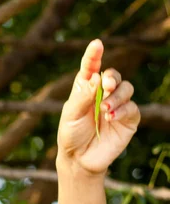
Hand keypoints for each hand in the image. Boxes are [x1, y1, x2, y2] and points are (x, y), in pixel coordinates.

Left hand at [57, 39, 139, 175]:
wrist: (79, 159)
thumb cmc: (71, 134)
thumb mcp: (70, 115)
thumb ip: (83, 96)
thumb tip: (97, 77)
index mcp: (85, 87)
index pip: (91, 67)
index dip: (94, 55)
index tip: (97, 44)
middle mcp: (102, 93)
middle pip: (113, 75)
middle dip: (111, 77)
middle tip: (105, 85)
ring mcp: (117, 105)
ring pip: (126, 88)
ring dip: (117, 96)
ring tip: (105, 110)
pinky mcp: (128, 119)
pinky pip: (132, 108)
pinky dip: (123, 110)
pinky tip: (111, 118)